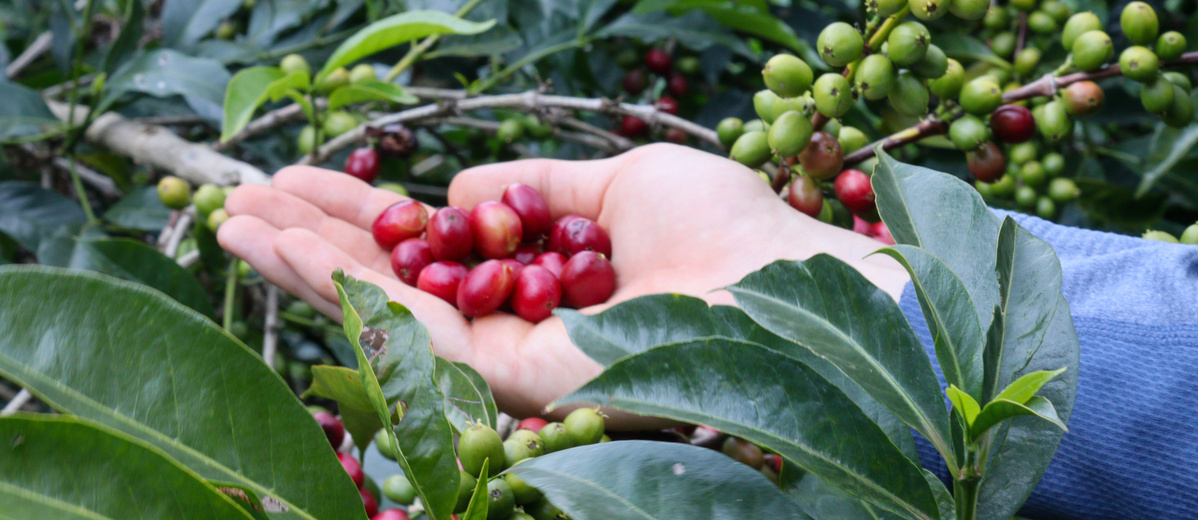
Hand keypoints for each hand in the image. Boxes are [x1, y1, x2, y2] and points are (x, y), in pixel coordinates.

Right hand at [218, 143, 907, 421]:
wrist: (782, 284)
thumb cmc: (724, 228)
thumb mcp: (612, 183)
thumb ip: (532, 187)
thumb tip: (461, 189)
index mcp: (538, 285)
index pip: (430, 252)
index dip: (366, 216)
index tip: (308, 179)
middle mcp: (512, 329)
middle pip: (391, 284)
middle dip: (313, 241)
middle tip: (236, 199)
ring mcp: (505, 360)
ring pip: (381, 310)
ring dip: (300, 263)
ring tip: (228, 217)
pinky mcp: (507, 380)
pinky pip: (407, 328)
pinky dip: (338, 286)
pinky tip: (282, 246)